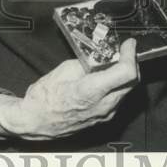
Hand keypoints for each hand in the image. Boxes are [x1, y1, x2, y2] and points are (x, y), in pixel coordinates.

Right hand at [0, 39, 138, 139]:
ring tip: (111, 63)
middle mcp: (103, 106)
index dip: (130, 55)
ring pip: (127, 91)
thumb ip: (87, 62)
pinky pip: (118, 99)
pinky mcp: (103, 119)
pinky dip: (117, 86)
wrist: (35, 122)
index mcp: (92, 91)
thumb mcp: (64, 69)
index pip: (126, 73)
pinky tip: (105, 78)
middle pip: (132, 82)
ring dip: (124, 75)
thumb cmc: (44, 98)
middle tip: (121, 51)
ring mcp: (105, 115)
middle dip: (130, 63)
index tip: (129, 44)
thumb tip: (101, 55)